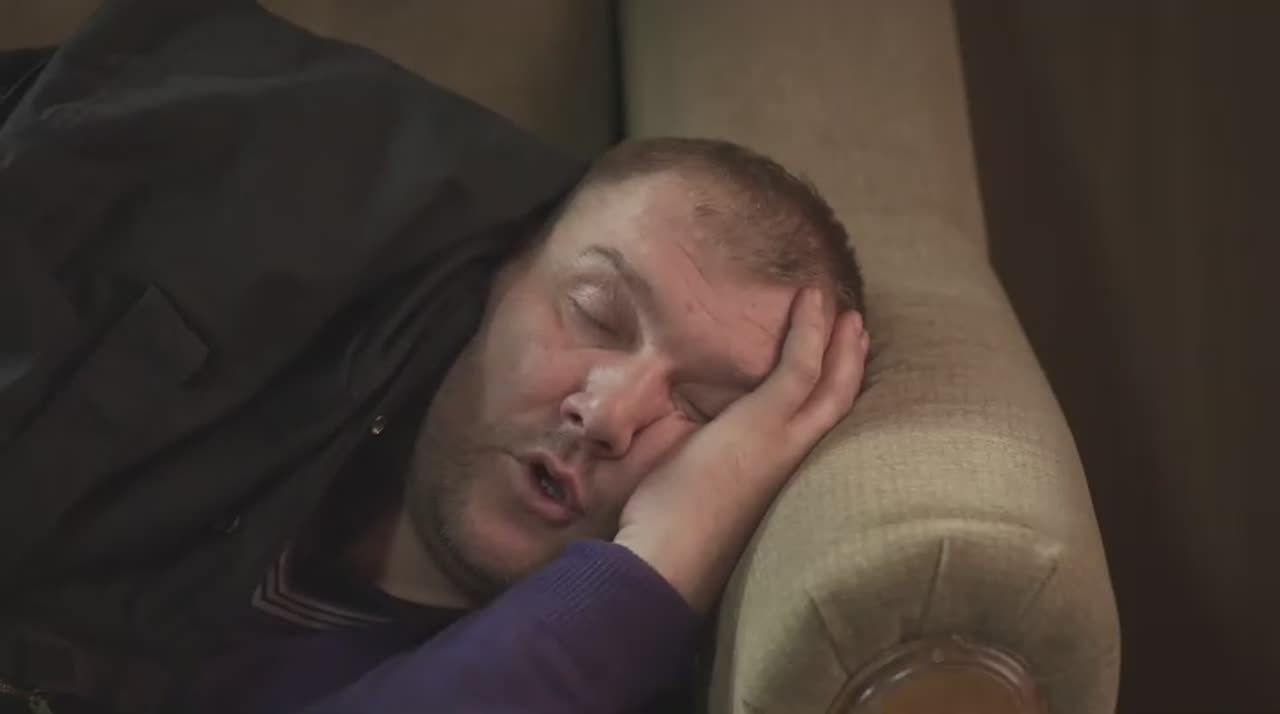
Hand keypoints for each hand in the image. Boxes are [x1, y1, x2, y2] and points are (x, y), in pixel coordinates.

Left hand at [614, 287, 868, 612]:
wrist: (666, 563)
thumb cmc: (667, 537)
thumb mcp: (699, 493)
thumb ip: (710, 465)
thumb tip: (692, 448)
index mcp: (777, 480)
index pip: (815, 433)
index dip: (831, 398)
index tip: (839, 371)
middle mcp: (794, 463)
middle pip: (838, 405)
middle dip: (851, 366)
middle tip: (860, 332)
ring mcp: (784, 442)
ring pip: (828, 382)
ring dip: (838, 342)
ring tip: (844, 310)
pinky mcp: (765, 424)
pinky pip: (799, 367)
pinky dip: (809, 331)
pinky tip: (811, 300)